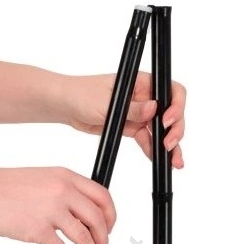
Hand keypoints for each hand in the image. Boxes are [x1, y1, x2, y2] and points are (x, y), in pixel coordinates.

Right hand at [0, 166, 115, 243]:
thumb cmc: (3, 188)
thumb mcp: (41, 180)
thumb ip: (62, 193)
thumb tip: (80, 216)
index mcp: (65, 176)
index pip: (102, 196)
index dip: (111, 216)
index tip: (109, 229)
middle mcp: (62, 190)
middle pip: (98, 218)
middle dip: (105, 239)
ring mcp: (50, 210)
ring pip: (85, 236)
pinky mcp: (36, 229)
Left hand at [60, 72, 185, 168]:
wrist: (66, 106)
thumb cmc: (83, 94)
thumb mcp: (108, 101)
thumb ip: (132, 108)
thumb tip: (154, 109)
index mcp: (142, 82)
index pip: (171, 90)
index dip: (176, 106)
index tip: (167, 122)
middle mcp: (145, 96)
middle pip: (171, 112)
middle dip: (175, 130)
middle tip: (169, 146)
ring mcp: (139, 113)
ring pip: (161, 129)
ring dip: (168, 144)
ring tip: (173, 161)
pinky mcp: (131, 127)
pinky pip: (147, 139)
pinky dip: (153, 149)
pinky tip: (158, 159)